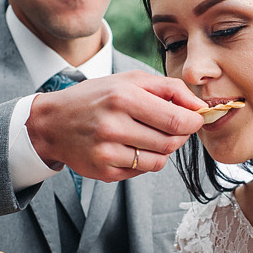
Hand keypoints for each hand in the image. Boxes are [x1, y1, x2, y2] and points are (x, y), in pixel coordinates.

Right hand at [27, 70, 205, 181]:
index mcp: (122, 97)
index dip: (194, 122)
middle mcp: (113, 126)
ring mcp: (107, 152)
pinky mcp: (104, 172)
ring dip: (163, 149)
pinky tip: (131, 147)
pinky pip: (142, 171)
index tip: (195, 118)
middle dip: (180, 135)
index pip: (176, 119)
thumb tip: (199, 106)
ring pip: (159, 160)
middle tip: (173, 126)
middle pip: (171, 142)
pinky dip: (144, 160)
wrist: (52, 123)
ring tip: (150, 135)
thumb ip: (169, 88)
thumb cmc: (96, 97)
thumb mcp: (129, 80)